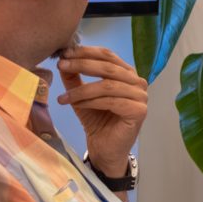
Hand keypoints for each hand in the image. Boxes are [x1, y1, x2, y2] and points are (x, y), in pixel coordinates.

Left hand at [56, 46, 147, 175]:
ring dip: (82, 89)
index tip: (64, 53)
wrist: (105, 149)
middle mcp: (137, 82)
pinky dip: (91, 102)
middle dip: (82, 65)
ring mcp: (141, 96)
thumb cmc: (97, 121)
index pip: (107, 55)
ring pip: (108, 85)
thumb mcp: (81, 95)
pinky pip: (111, 101)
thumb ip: (74, 78)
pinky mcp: (139, 111)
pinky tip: (76, 105)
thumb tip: (62, 59)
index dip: (85, 52)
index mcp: (127, 73)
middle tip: (62, 66)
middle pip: (108, 67)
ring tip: (64, 96)